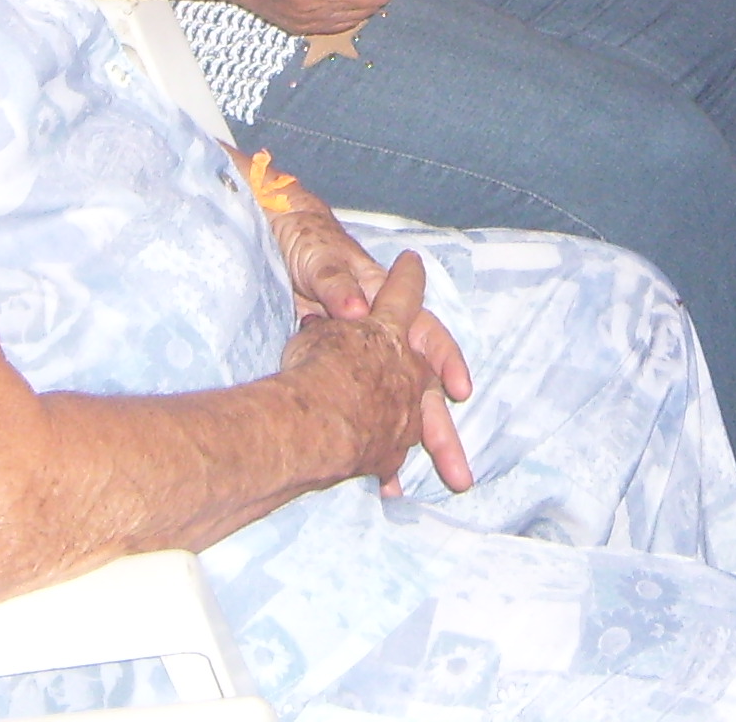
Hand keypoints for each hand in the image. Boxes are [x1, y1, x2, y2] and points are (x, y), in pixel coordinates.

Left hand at [280, 248, 473, 493]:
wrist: (276, 244)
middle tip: (460, 473)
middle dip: (439, 431)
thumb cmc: (307, 246)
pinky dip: (368, 451)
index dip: (446, 362)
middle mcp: (384, 339)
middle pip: (419, 388)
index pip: (426, 336)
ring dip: (407, 452)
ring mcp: (364, 363)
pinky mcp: (338, 379)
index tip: (458, 390)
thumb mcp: (321, 259)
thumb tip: (357, 309)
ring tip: (412, 491)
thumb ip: (337, 284)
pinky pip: (361, 419)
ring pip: (395, 412)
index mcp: (387, 307)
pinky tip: (373, 482)